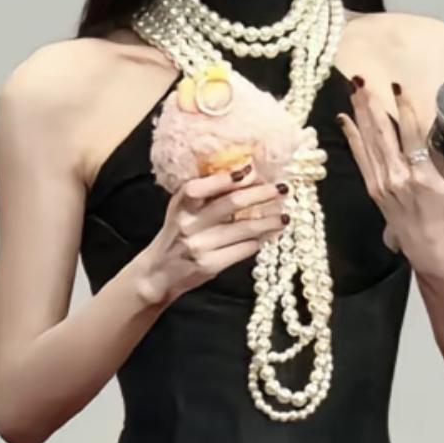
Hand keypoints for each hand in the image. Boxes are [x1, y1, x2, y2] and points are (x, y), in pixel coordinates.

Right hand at [138, 163, 288, 305]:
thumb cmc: (177, 235)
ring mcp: (200, 246)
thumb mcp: (182, 210)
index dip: (226, 177)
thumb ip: (205, 194)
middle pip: (232, 203)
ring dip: (269, 220)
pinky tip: (270, 235)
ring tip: (284, 216)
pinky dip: (261, 241)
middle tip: (281, 189)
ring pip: (244, 228)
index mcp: (181, 205)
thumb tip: (246, 175)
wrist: (159, 273)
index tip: (251, 169)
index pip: (200, 186)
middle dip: (261, 193)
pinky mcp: (210, 265)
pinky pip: (244, 249)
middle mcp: (189, 224)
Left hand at [338, 79, 443, 278]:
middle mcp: (399, 179)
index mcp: (424, 177)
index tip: (399, 87)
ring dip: (360, 115)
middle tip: (363, 80)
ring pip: (368, 143)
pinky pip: (361, 159)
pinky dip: (352, 138)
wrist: (433, 253)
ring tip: (354, 90)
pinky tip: (346, 120)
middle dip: (372, 105)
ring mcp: (384, 185)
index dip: (404, 109)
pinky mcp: (375, 191)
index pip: (411, 135)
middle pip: (382, 134)